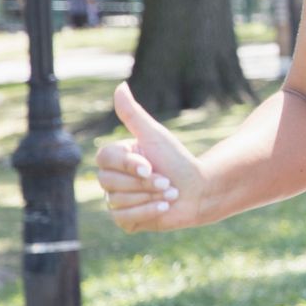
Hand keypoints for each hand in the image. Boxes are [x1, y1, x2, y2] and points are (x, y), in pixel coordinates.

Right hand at [95, 82, 206, 232]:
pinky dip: (147, 212)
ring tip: (169, 194)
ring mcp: (118, 201)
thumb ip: (133, 114)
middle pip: (108, 182)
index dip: (128, 165)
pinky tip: (164, 208)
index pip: (104, 159)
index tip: (150, 165)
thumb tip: (120, 86)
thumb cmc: (178, 161)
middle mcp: (113, 179)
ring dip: (149, 197)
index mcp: (116, 158)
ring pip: (116, 201)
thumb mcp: (155, 136)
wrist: (200, 190)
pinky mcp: (127, 220)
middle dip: (143, 183)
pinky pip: (123, 218)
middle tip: (166, 182)